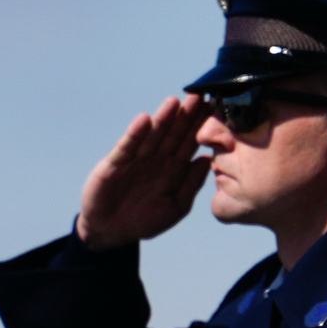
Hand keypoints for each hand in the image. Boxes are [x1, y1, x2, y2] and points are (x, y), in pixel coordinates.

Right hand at [76, 94, 211, 249]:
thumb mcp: (176, 206)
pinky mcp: (114, 164)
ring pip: (152, 135)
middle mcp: (157, 159)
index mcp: (174, 167)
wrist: (111, 232)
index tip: (215, 108)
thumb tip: (209, 161)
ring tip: (174, 102)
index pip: (190, 142)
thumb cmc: (146, 220)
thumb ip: (191, 184)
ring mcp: (136, 159)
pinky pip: (127, 147)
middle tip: (199, 95)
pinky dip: (135, 134)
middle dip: (186, 115)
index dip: (202, 126)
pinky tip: (144, 120)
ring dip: (163, 118)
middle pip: (174, 133)